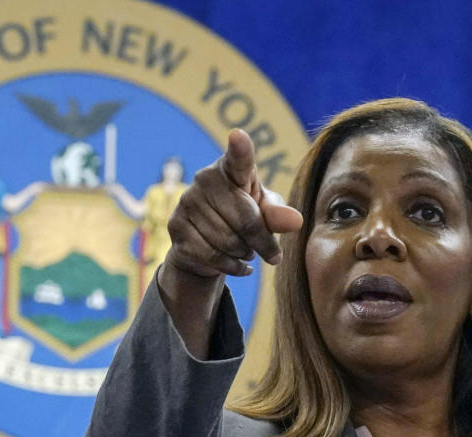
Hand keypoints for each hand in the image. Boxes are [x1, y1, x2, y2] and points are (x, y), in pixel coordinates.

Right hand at [165, 129, 302, 277]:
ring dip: (245, 254)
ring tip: (246, 251)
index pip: (239, 159)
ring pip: (229, 243)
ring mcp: (187, 202)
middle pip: (245, 222)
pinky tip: (238, 265)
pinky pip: (212, 256)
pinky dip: (232, 267)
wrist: (206, 244)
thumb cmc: (243, 218)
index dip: (240, 148)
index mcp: (232, 168)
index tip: (239, 136)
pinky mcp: (175, 227)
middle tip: (268, 251)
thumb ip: (278, 215)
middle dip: (262, 243)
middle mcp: (204, 179)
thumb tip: (296, 221)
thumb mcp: (264, 213)